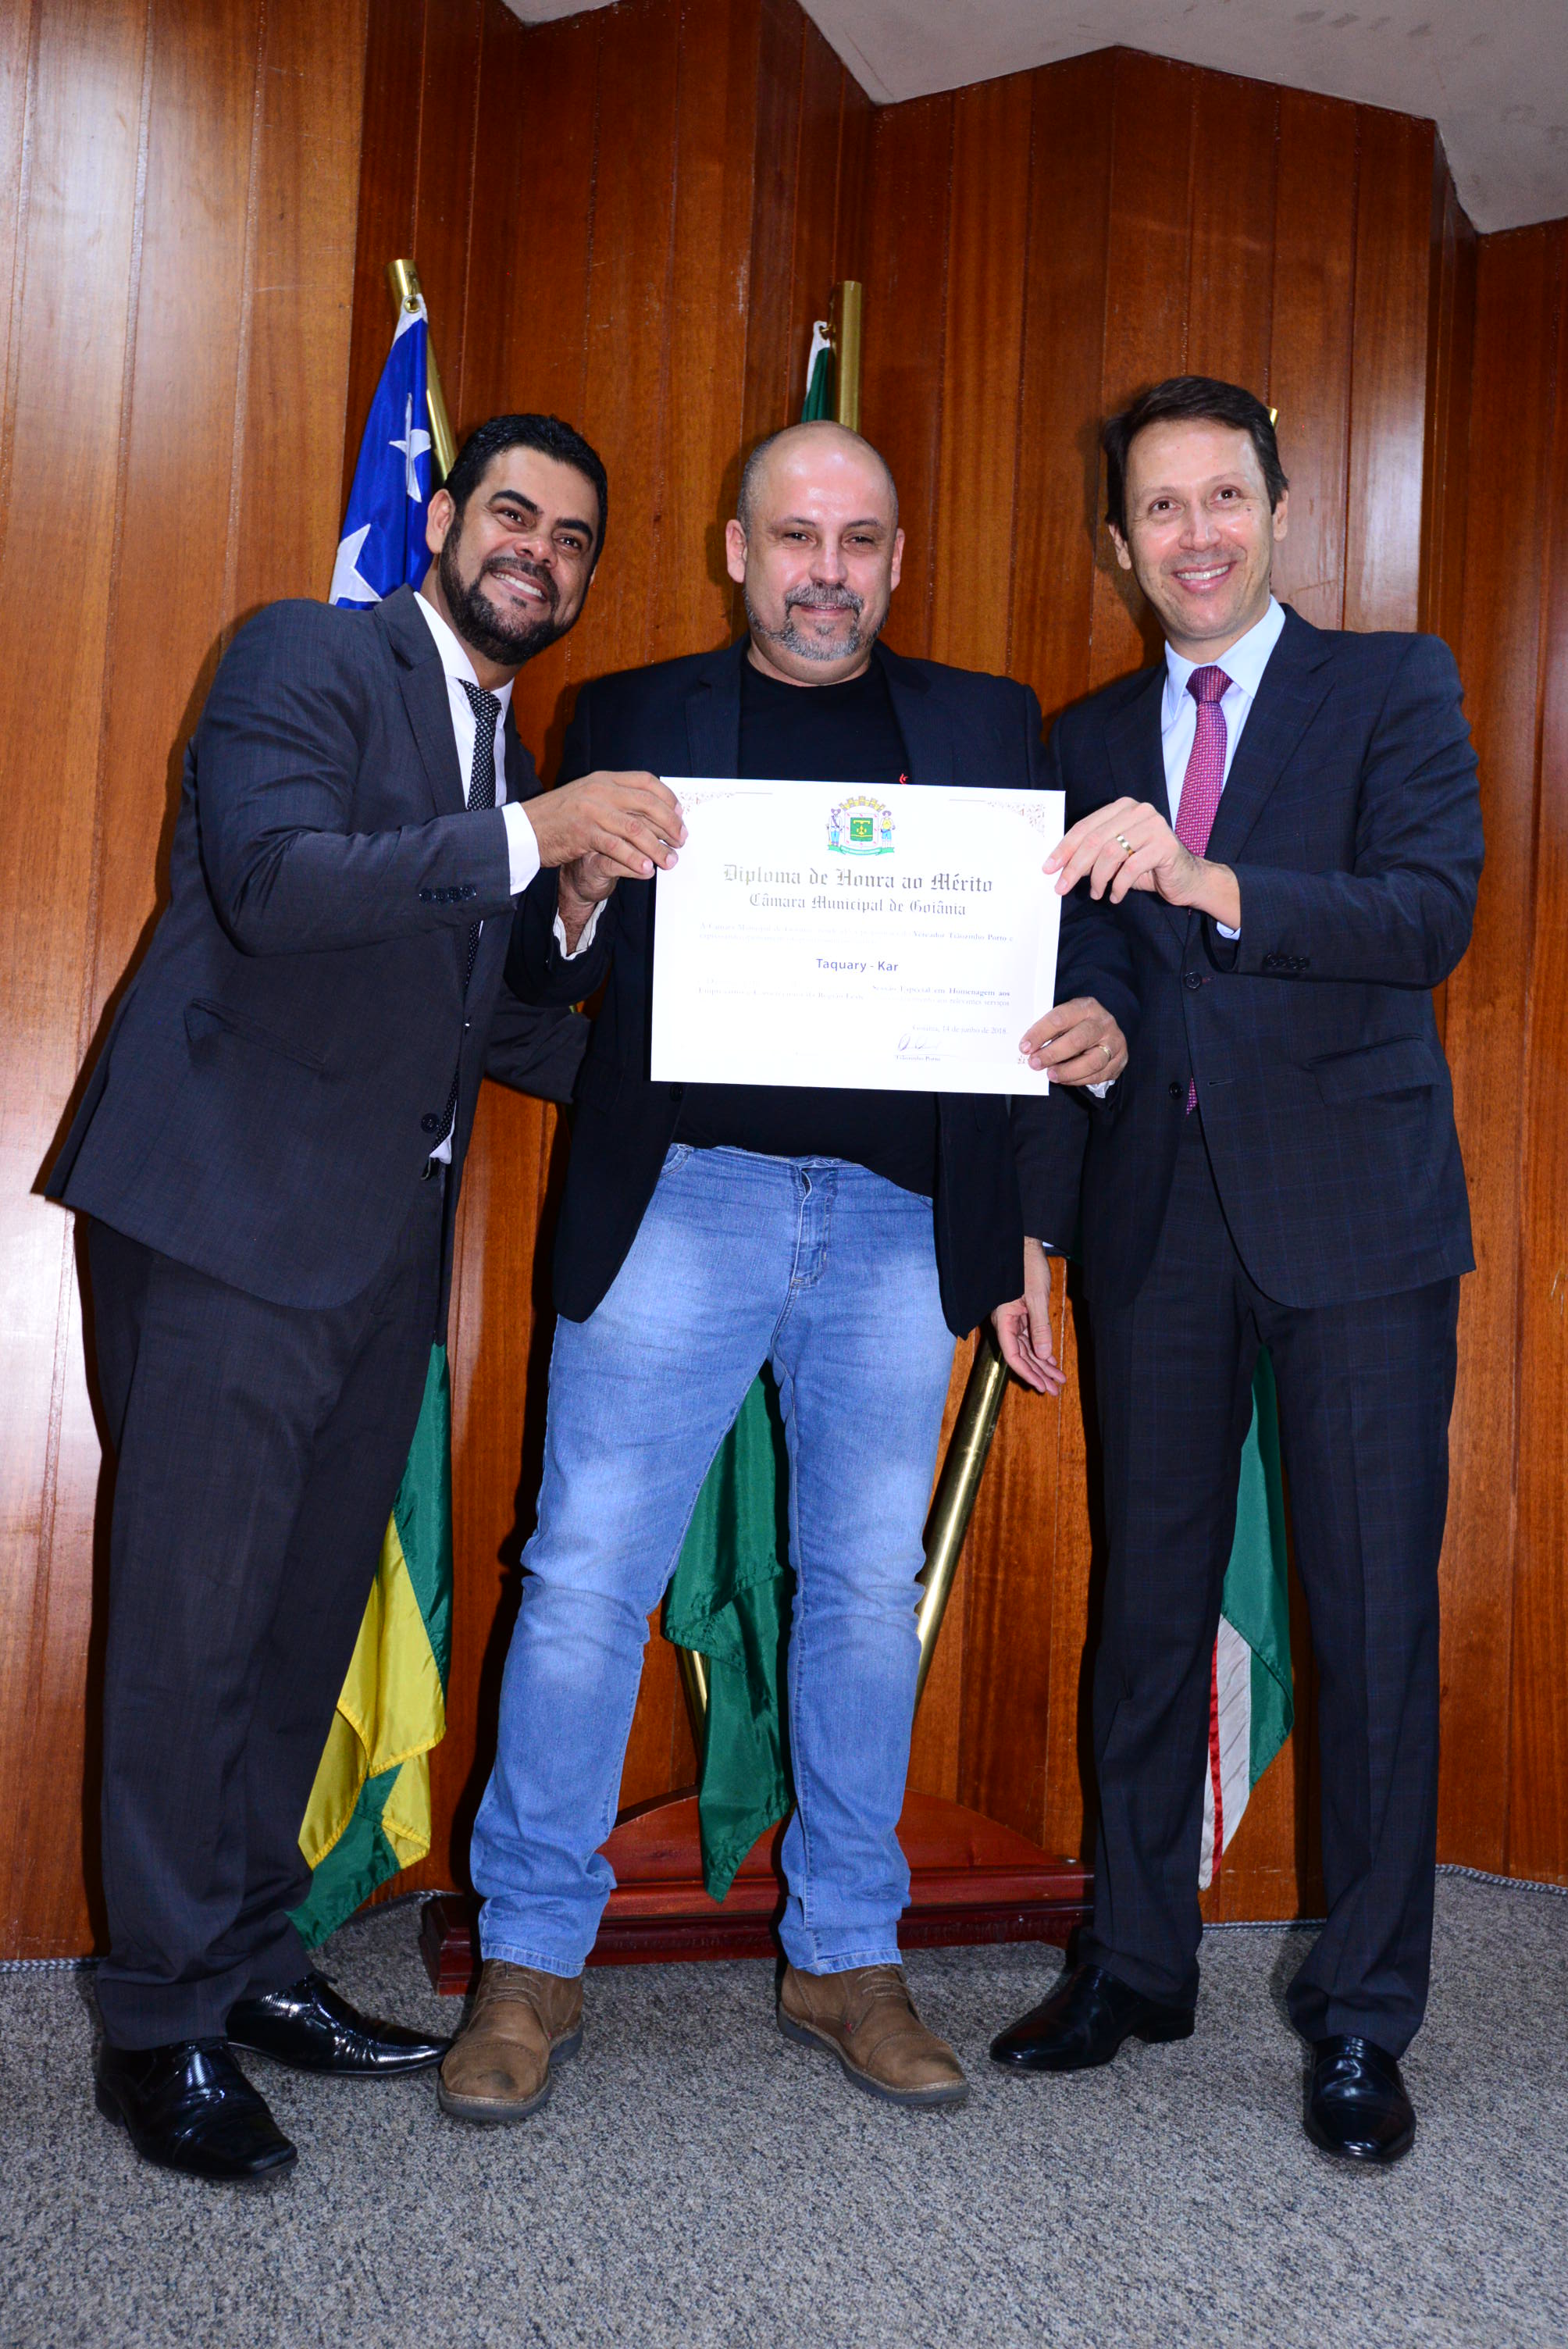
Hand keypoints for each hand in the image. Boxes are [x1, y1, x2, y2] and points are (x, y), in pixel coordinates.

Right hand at [526, 770, 685, 881]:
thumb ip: (615, 799)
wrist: (525, 828)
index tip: (680, 814)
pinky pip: (617, 847)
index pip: (646, 781)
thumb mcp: (589, 797)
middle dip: (670, 825)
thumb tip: (649, 810)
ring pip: (636, 829)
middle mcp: (600, 790)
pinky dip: (634, 859)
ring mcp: (592, 810)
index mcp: (604, 779)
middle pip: (647, 804)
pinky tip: (645, 869)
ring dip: (657, 848)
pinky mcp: (584, 832)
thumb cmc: (559, 817)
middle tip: (681, 841)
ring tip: (670, 861)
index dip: (668, 798)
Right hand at [991, 1240, 1063, 1395]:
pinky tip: (1052, 1361)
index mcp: (1004, 1319)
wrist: (1025, 1245)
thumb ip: (1039, 1327)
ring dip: (1042, 1365)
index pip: (1012, 1354)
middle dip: (1038, 1373)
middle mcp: (1006, 1322)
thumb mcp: (1036, 1298)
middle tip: (1054, 1389)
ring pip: (1027, 1349)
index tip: (1041, 1385)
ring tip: (1058, 1379)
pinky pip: (1031, 1338)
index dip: (1026, 1372)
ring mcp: (1014, 1319)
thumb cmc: (1027, 1266)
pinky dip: (1042, 1350)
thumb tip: (1043, 1355)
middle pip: (1021, 1356)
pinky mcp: (1022, 1314)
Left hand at [1019, 995, 1126, 1083]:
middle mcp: (1103, 1023)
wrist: (1106, 1031)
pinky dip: (1077, 1080)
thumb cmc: (1077, 1025)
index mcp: (1086, 1007)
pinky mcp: (1119, 1060)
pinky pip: (1098, 1075)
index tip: (1024, 1047)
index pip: (1060, 1018)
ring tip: (1050, 1075)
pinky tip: (1063, 1079)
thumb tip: (1027, 1048)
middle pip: (1077, 1040)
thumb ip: (1050, 1030)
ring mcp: (1114, 1042)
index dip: (1040, 1033)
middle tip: (1034, 1064)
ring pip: (1091, 1061)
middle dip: (1052, 1054)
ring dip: (1067, 1071)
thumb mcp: (1066, 1019)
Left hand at [1046, 797, 1240, 928]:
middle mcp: (1139, 811)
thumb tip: (1059, 865)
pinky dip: (1118, 886)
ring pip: (1111, 853)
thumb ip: (1092, 855)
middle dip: (1075, 866)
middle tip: (1062, 887)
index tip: (1048, 868)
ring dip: (1098, 879)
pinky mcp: (1165, 845)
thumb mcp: (1115, 858)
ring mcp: (1155, 825)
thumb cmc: (1147, 867)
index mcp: (1122, 807)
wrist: (1186, 878)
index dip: (1065, 848)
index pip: (1086, 826)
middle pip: (1095, 839)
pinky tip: (1115, 896)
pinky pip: (1131, 868)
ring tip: (1096, 894)